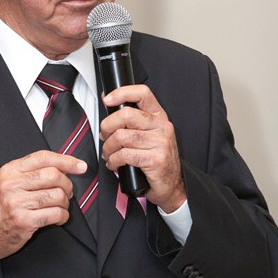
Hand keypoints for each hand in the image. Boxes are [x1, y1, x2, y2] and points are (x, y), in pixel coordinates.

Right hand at [0, 150, 87, 263]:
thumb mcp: (6, 182)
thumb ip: (29, 172)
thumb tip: (62, 167)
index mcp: (9, 171)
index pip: (43, 158)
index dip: (66, 160)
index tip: (80, 166)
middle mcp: (12, 184)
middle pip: (53, 175)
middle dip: (67, 185)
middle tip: (67, 192)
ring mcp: (17, 203)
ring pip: (57, 195)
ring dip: (65, 202)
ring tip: (60, 206)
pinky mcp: (24, 221)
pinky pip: (55, 214)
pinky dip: (62, 216)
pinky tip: (58, 218)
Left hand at [100, 85, 185, 212]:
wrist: (172, 185)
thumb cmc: (156, 160)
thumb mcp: (149, 136)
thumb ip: (133, 122)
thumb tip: (109, 106)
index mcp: (159, 117)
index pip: (142, 93)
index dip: (121, 92)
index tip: (107, 99)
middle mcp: (161, 127)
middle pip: (126, 115)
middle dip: (107, 126)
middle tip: (104, 136)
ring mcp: (160, 143)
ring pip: (121, 136)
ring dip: (108, 147)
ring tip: (109, 154)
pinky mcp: (155, 159)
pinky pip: (124, 155)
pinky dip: (113, 160)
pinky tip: (114, 164)